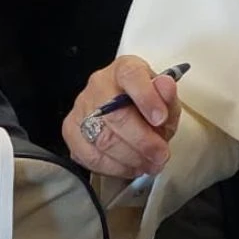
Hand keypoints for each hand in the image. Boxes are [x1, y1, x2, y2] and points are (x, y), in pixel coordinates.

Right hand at [63, 55, 180, 178]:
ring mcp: (82, 108)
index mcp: (124, 70)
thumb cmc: (146, 104)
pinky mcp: (71, 131)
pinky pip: (89, 156)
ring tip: (150, 164)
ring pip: (102, 139)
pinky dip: (114, 168)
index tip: (161, 118)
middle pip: (115, 115)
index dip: (147, 98)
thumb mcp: (165, 98)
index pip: (131, 76)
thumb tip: (165, 86)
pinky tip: (130, 167)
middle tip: (160, 154)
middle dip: (142, 141)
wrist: (125, 110)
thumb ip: (168, 95)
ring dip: (130, 158)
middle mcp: (99, 85)